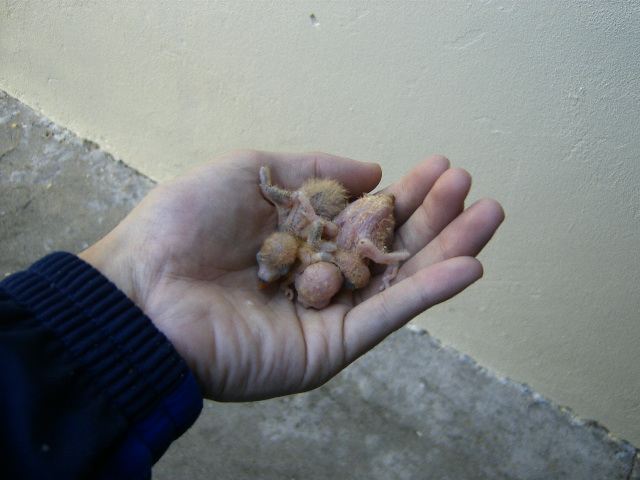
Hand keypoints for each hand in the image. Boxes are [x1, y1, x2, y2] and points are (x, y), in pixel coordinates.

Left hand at [80, 150, 503, 400]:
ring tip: (487, 216)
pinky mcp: (326, 348)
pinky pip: (384, 317)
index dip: (405, 191)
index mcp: (301, 235)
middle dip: (433, 217)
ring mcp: (324, 314)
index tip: (440, 166)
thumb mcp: (252, 169)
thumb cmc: (184, 226)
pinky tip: (467, 265)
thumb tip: (372, 168)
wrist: (142, 290)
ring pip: (397, 281)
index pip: (367, 213)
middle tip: (471, 187)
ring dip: (445, 249)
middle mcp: (317, 274)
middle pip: (389, 247)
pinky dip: (427, 292)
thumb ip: (315, 169)